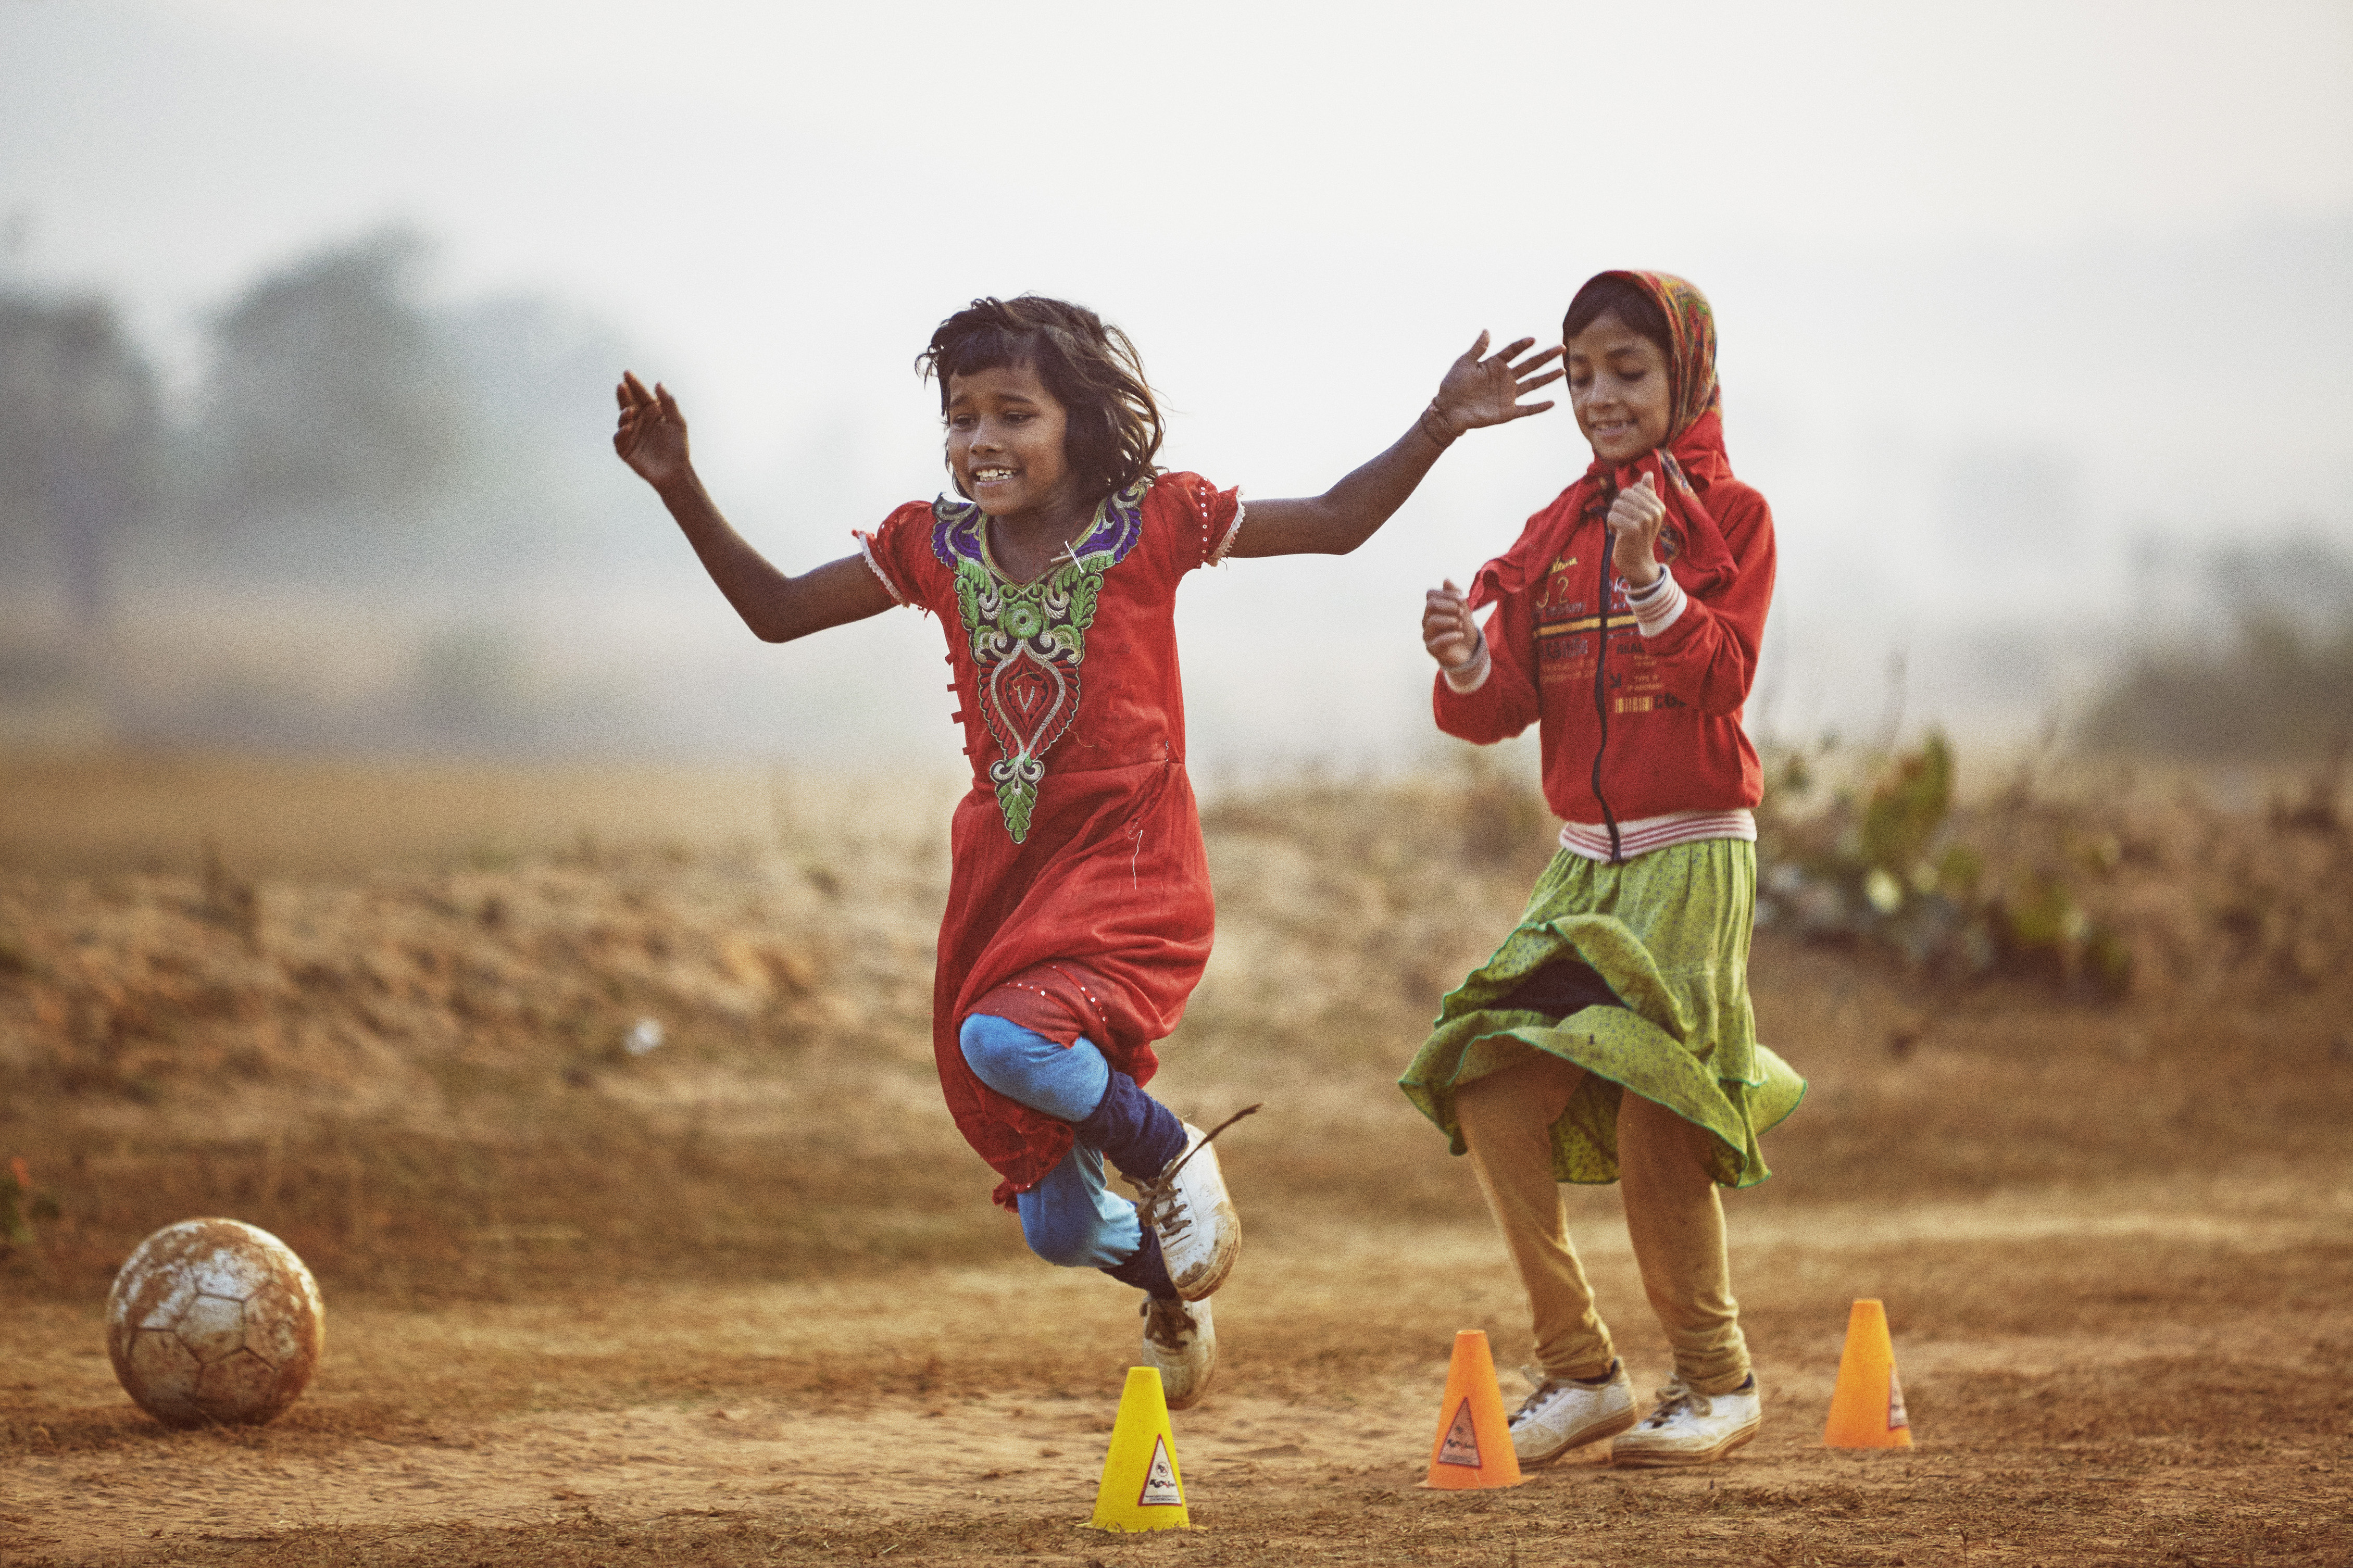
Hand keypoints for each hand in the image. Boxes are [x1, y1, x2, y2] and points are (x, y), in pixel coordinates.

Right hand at [613, 370, 691, 490]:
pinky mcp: (625, 449)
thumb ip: (669, 403)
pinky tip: (628, 427)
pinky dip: (622, 433)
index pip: (640, 395)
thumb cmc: (678, 447)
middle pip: (628, 403)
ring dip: (624, 413)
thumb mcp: (677, 422)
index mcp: (651, 412)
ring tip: (630, 410)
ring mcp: (631, 434)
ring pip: (622, 419)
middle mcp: (639, 420)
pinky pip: (620, 439)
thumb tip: (658, 383)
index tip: (627, 373)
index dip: (634, 384)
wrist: (675, 472)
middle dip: (624, 394)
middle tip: (621, 385)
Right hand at [1422, 578, 1482, 668]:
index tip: (1464, 598)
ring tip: (1461, 624)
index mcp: (1432, 609)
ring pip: (1433, 621)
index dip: (1447, 593)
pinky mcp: (1431, 648)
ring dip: (1450, 620)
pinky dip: (1451, 636)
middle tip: (1462, 612)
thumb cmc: (1463, 627)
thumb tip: (1445, 579)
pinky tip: (1460, 635)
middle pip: (1431, 605)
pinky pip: (1437, 641)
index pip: (1431, 594)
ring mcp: (1427, 634)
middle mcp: (1427, 620)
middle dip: (1449, 605)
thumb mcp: (1464, 609)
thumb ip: (1455, 595)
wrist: (1468, 650)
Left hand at [1427, 332, 1563, 439]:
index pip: (1513, 351)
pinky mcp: (1507, 412)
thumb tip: (1487, 330)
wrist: (1448, 411)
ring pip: (1533, 384)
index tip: (1532, 340)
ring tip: (1562, 370)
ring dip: (1547, 377)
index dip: (1522, 345)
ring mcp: (1508, 395)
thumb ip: (1478, 348)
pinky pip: (1527, 409)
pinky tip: (1552, 402)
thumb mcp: (1464, 363)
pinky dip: (1539, 407)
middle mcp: (1505, 378)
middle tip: (1561, 348)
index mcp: (1495, 364)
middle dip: (1545, 356)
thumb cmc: (1453, 385)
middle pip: (1529, 365)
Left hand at [1607, 473, 1667, 586]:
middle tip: (1627, 523)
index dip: (1628, 501)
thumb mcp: (1647, 513)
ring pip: (1616, 505)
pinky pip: (1611, 516)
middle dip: (1620, 509)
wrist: (1638, 561)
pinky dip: (1611, 525)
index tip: (1634, 516)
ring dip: (1615, 518)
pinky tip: (1619, 535)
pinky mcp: (1631, 529)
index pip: (1634, 488)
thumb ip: (1648, 492)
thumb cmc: (1639, 535)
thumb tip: (1648, 473)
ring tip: (1623, 529)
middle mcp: (1654, 512)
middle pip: (1624, 495)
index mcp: (1659, 506)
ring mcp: (1644, 520)